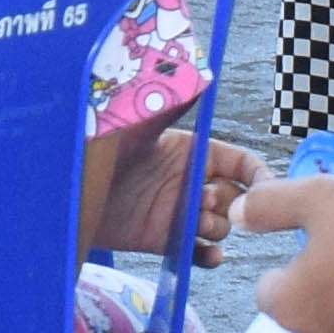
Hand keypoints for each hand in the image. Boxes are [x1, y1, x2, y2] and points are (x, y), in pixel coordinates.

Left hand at [81, 116, 263, 258]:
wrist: (67, 191)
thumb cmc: (97, 148)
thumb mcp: (136, 125)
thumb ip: (169, 106)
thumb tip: (199, 76)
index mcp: (192, 151)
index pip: (240, 162)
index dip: (258, 175)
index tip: (267, 190)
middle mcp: (190, 181)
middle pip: (236, 197)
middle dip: (231, 201)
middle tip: (204, 200)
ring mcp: (180, 211)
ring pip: (221, 225)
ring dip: (217, 226)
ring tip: (195, 222)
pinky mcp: (166, 239)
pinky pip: (200, 252)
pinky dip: (209, 256)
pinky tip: (210, 255)